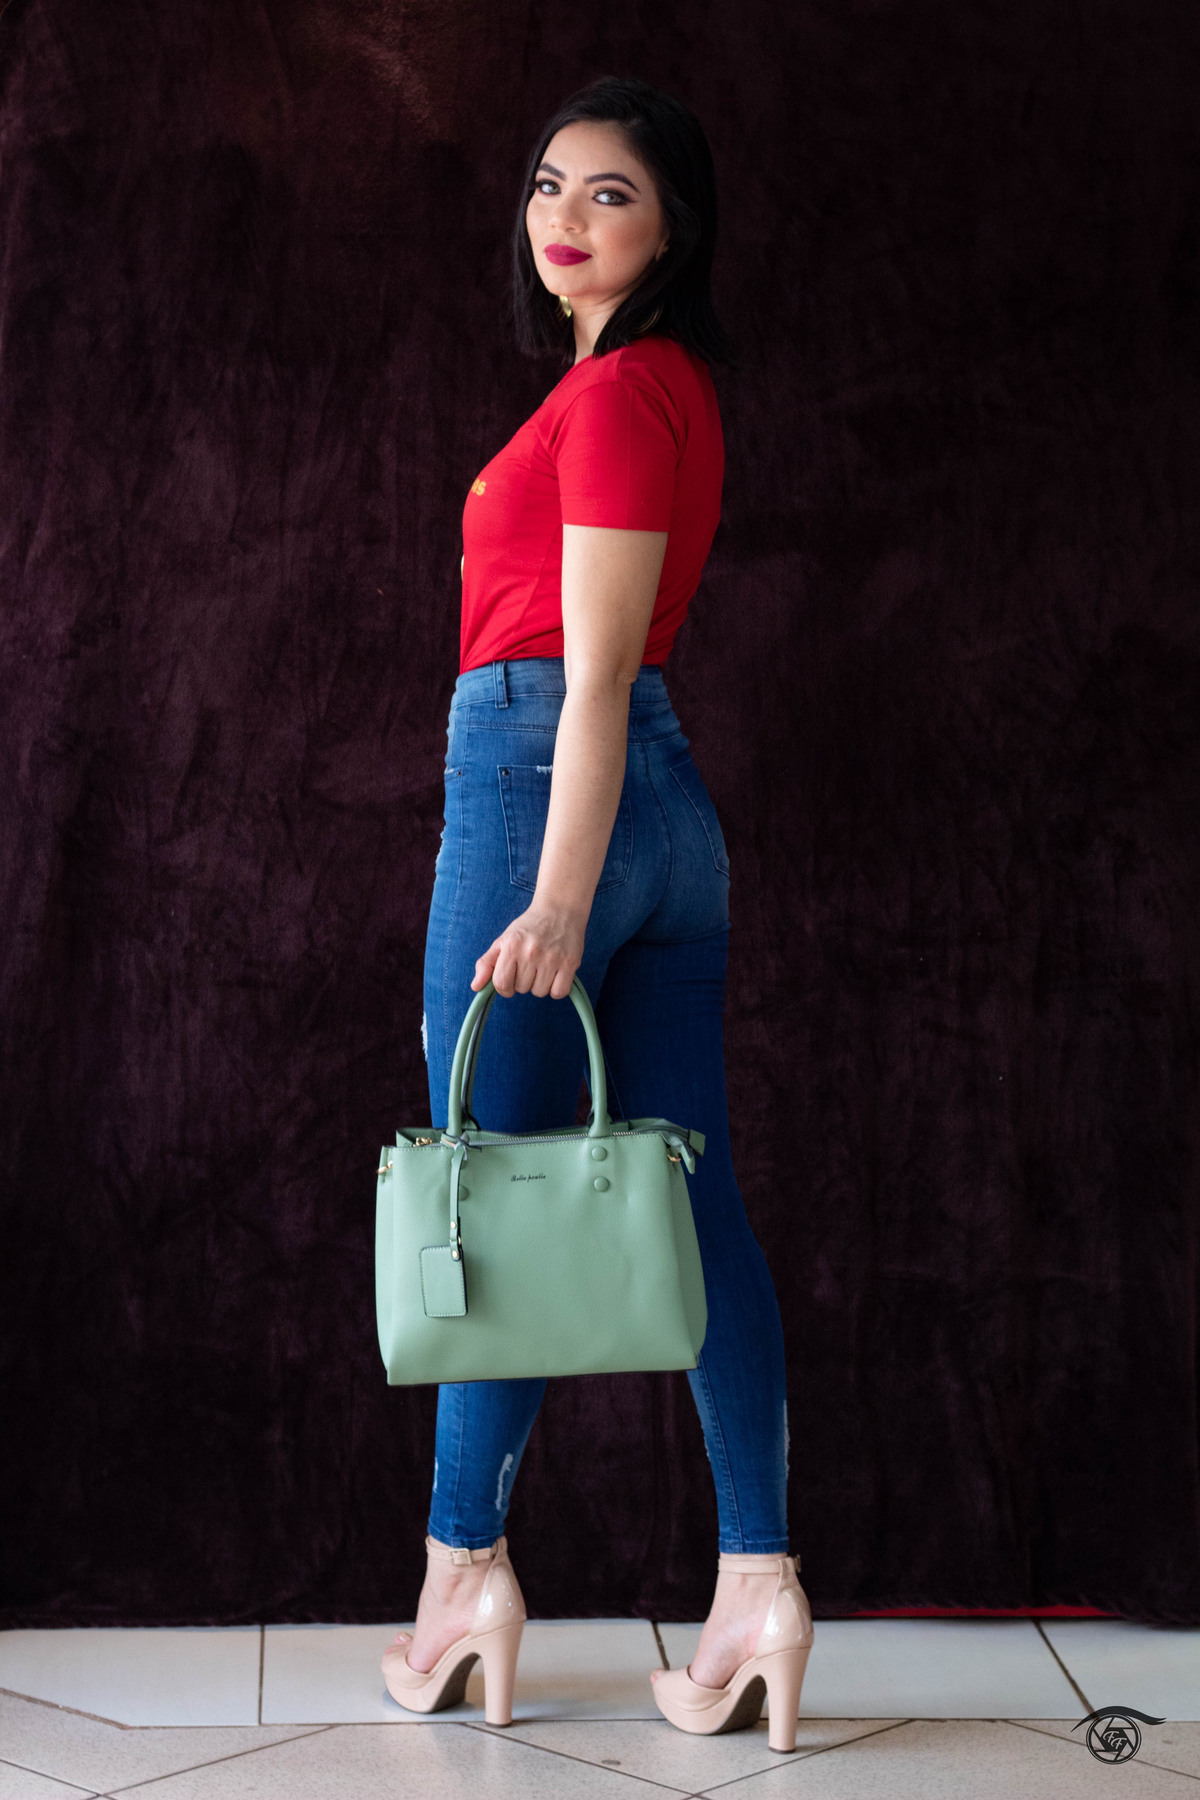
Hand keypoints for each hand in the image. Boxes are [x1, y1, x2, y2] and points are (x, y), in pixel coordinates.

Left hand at [472, 900, 586, 998]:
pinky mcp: (570, 963)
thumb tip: (476, 986)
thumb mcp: (504, 940)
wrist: (560, 909)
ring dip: (540, 985)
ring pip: (539, 992)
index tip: (511, 979)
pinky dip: (556, 989)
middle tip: (531, 964)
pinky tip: (555, 974)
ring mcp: (552, 958)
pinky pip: (558, 993)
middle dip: (524, 981)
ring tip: (543, 966)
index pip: (501, 983)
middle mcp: (531, 952)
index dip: (504, 987)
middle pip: (522, 989)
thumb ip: (486, 963)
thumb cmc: (529, 927)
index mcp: (512, 946)